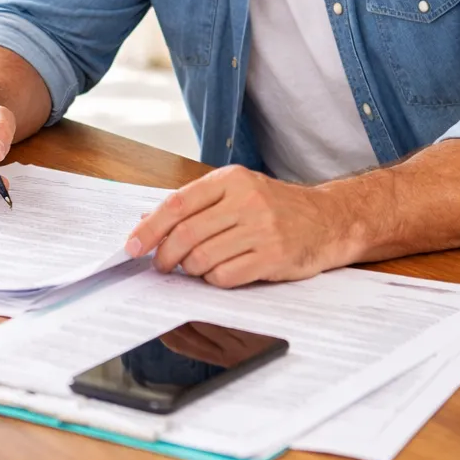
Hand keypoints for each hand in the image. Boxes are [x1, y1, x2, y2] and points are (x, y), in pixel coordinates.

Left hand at [124, 166, 343, 287]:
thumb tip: (145, 221)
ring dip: (191, 270)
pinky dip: (214, 280)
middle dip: (164, 256)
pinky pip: (225, 277)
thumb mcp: (237, 192)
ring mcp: (261, 230)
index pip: (177, 204)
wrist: (328, 221)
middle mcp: (246, 201)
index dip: (149, 228)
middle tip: (160, 266)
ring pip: (202, 259)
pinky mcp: (272, 258)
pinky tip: (220, 274)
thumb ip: (195, 204)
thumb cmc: (275, 207)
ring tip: (195, 268)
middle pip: (186, 234)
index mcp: (231, 179)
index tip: (132, 245)